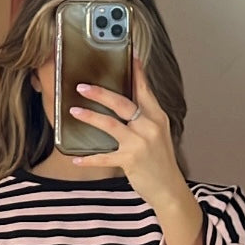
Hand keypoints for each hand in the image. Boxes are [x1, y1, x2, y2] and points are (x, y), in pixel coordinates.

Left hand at [70, 57, 190, 211]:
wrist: (169, 189)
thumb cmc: (161, 162)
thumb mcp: (158, 135)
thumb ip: (145, 119)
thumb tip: (126, 106)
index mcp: (157, 117)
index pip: (144, 90)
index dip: (136, 73)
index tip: (129, 56)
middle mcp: (149, 126)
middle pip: (123, 103)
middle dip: (101, 93)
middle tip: (83, 87)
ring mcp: (140, 143)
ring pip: (111, 124)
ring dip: (90, 116)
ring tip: (74, 111)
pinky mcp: (131, 160)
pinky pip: (104, 157)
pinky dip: (89, 158)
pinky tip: (76, 159)